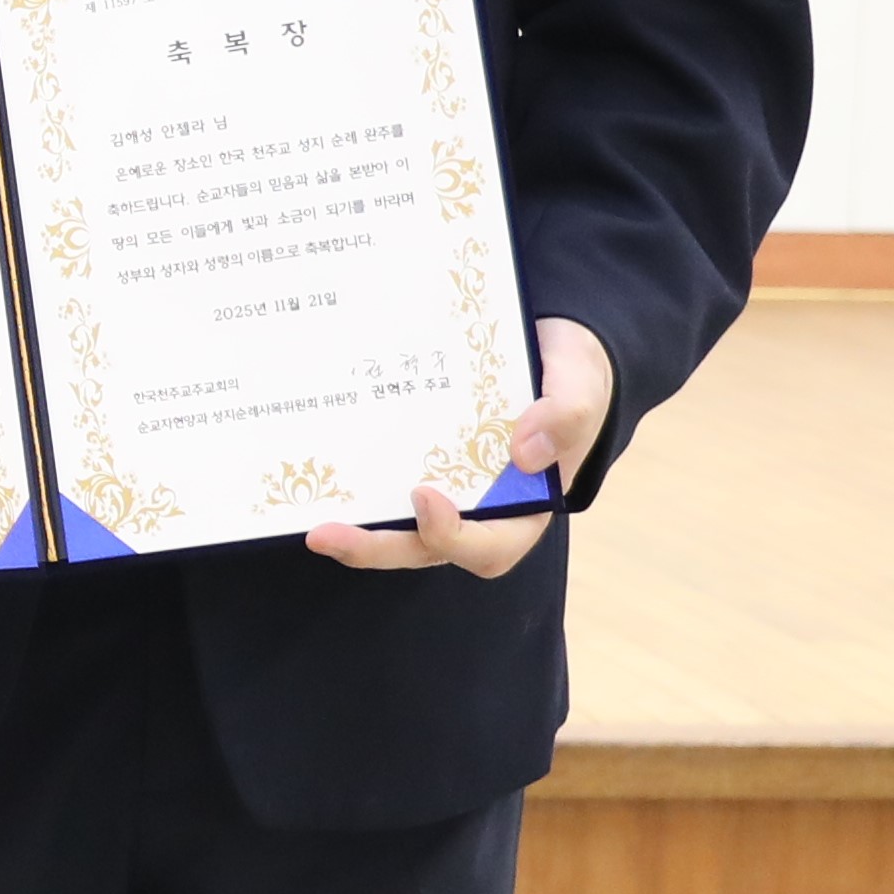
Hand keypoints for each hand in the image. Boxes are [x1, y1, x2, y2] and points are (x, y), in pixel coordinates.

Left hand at [306, 319, 614, 580]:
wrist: (550, 346)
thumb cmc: (574, 375)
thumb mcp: (583, 386)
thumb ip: (566, 414)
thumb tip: (525, 452)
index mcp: (525, 508)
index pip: (488, 546)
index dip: (452, 536)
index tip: (425, 496)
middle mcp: (478, 509)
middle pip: (424, 547)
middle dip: (377, 547)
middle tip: (326, 533)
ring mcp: (444, 489)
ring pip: (396, 525)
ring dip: (355, 528)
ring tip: (311, 521)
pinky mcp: (415, 462)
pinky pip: (381, 482)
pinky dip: (351, 483)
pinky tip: (314, 467)